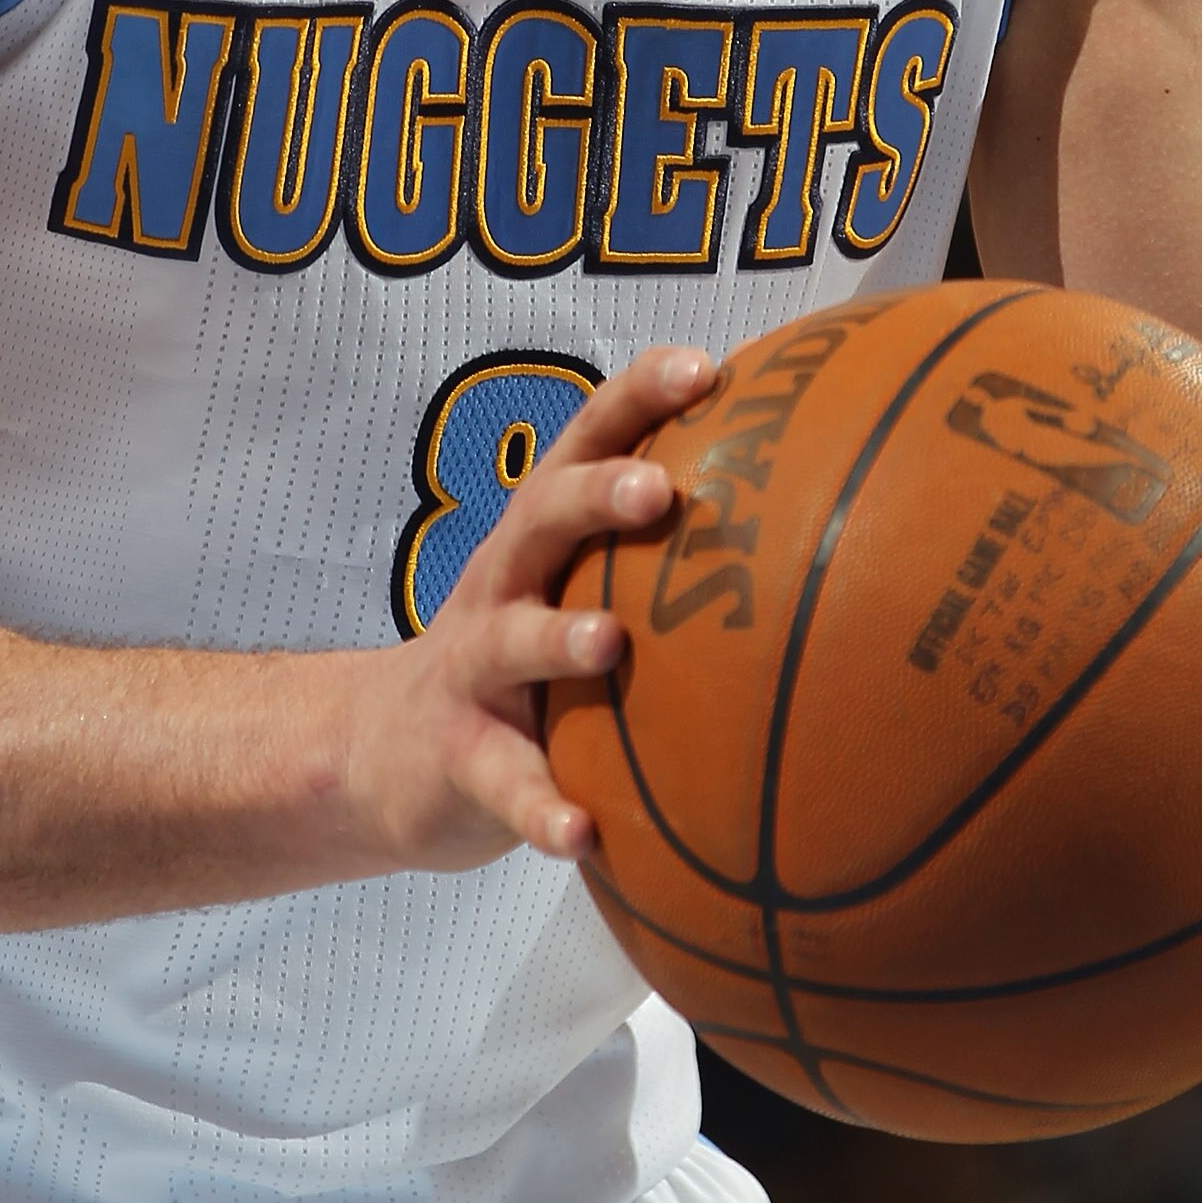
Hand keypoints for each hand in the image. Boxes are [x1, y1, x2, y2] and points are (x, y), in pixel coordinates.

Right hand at [331, 346, 718, 874]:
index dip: (636, 398)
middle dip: (596, 496)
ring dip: (557, 638)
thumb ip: (655, 563)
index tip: (707, 368)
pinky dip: (540, 808)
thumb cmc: (517, 662)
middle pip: (539, 517)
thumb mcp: (570, 595)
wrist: (381, 754)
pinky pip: (503, 784)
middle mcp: (501, 584)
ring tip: (609, 645)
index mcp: (540, 540)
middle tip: (661, 492)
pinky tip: (583, 834)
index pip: (584, 443)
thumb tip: (819, 529)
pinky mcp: (457, 759)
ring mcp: (471, 672)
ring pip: (509, 643)